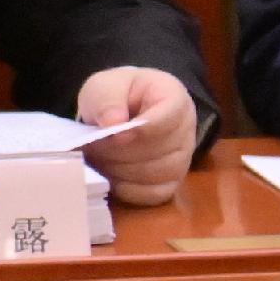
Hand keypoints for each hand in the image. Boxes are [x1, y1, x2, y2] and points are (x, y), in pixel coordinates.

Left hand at [75, 67, 202, 205]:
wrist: (123, 112)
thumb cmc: (118, 96)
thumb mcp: (105, 85)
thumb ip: (107, 98)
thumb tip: (113, 123)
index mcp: (175, 98)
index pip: (168, 118)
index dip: (140, 130)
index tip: (113, 134)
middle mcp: (187, 130)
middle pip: (161, 149)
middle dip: (122, 151)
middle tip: (92, 147)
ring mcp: (183, 159)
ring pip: (158, 174)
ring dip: (122, 170)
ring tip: (99, 159)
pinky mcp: (172, 183)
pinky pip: (154, 195)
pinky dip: (129, 189)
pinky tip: (111, 176)